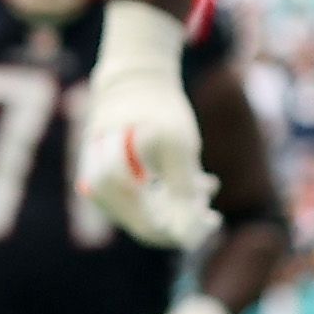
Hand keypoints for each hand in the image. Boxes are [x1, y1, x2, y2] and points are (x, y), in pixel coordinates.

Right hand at [70, 1, 216, 249]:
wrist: (138, 76)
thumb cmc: (158, 109)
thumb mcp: (179, 148)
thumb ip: (183, 193)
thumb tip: (187, 237)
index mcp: (111, 183)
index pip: (151, 229)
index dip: (185, 232)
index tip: (213, 219)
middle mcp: (100, 188)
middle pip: (150, 223)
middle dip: (184, 215)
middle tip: (210, 198)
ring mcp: (105, 184)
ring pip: (149, 211)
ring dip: (181, 203)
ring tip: (208, 185)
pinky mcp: (115, 177)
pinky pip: (144, 198)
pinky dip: (171, 192)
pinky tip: (198, 180)